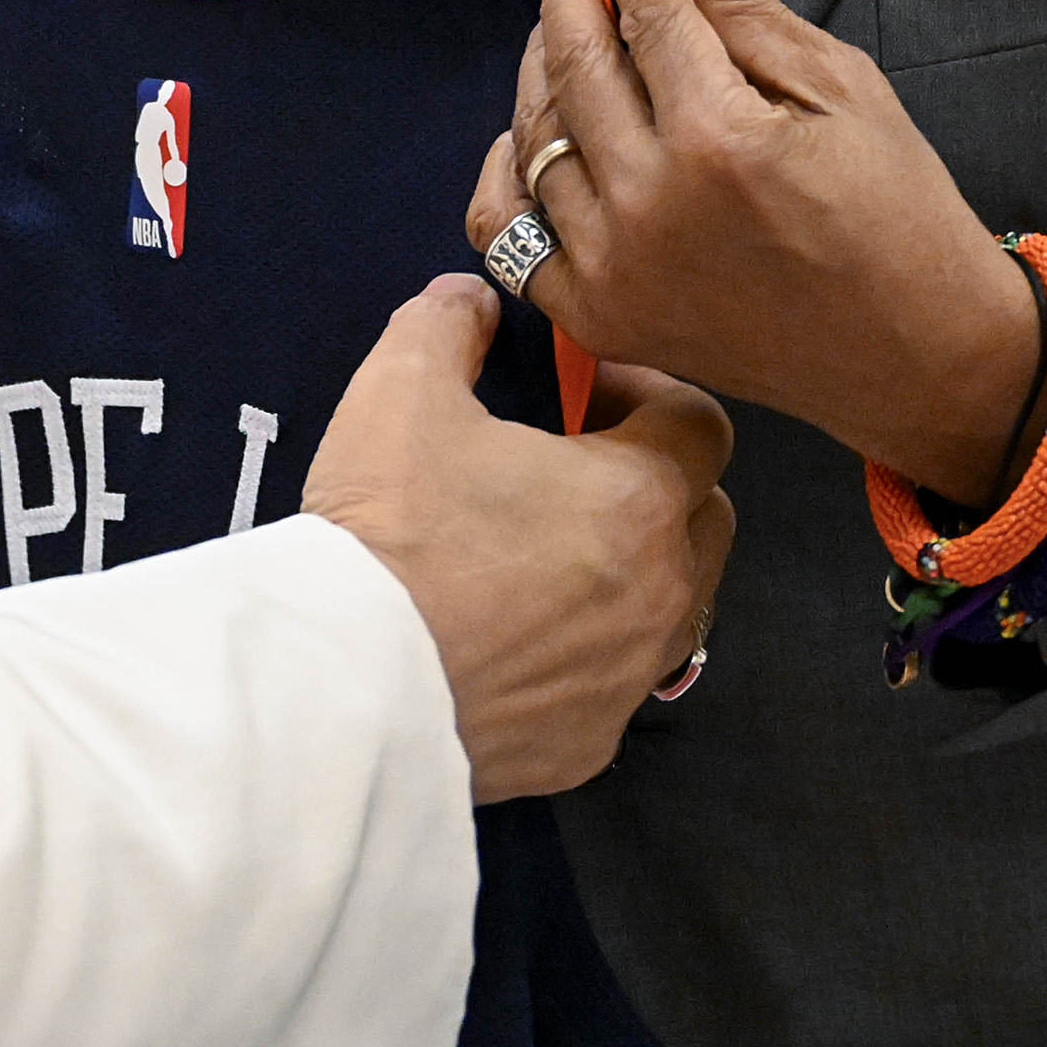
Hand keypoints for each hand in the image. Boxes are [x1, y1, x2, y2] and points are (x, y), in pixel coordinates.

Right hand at [302, 277, 732, 798]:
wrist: (342, 687)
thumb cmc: (386, 531)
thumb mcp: (400, 389)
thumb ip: (447, 324)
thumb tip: (470, 303)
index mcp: (637, 498)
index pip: (701, 424)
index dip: (648, 393)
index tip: (584, 393)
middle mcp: (660, 592)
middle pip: (705, 517)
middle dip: (655, 483)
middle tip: (568, 469)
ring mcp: (629, 676)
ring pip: (671, 605)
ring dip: (629, 569)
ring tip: (541, 554)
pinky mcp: (590, 742)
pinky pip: (615, 682)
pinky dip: (585, 652)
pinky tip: (513, 636)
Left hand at [468, 0, 1042, 504]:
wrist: (915, 353)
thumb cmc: (896, 213)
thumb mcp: (840, 87)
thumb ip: (740, 2)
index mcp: (719, 137)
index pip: (641, 13)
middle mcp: (650, 203)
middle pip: (574, 63)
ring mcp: (614, 267)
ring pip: (536, 137)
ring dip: (541, 71)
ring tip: (565, 36)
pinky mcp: (599, 316)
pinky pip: (508, 235)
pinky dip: (506, 176)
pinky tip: (529, 136)